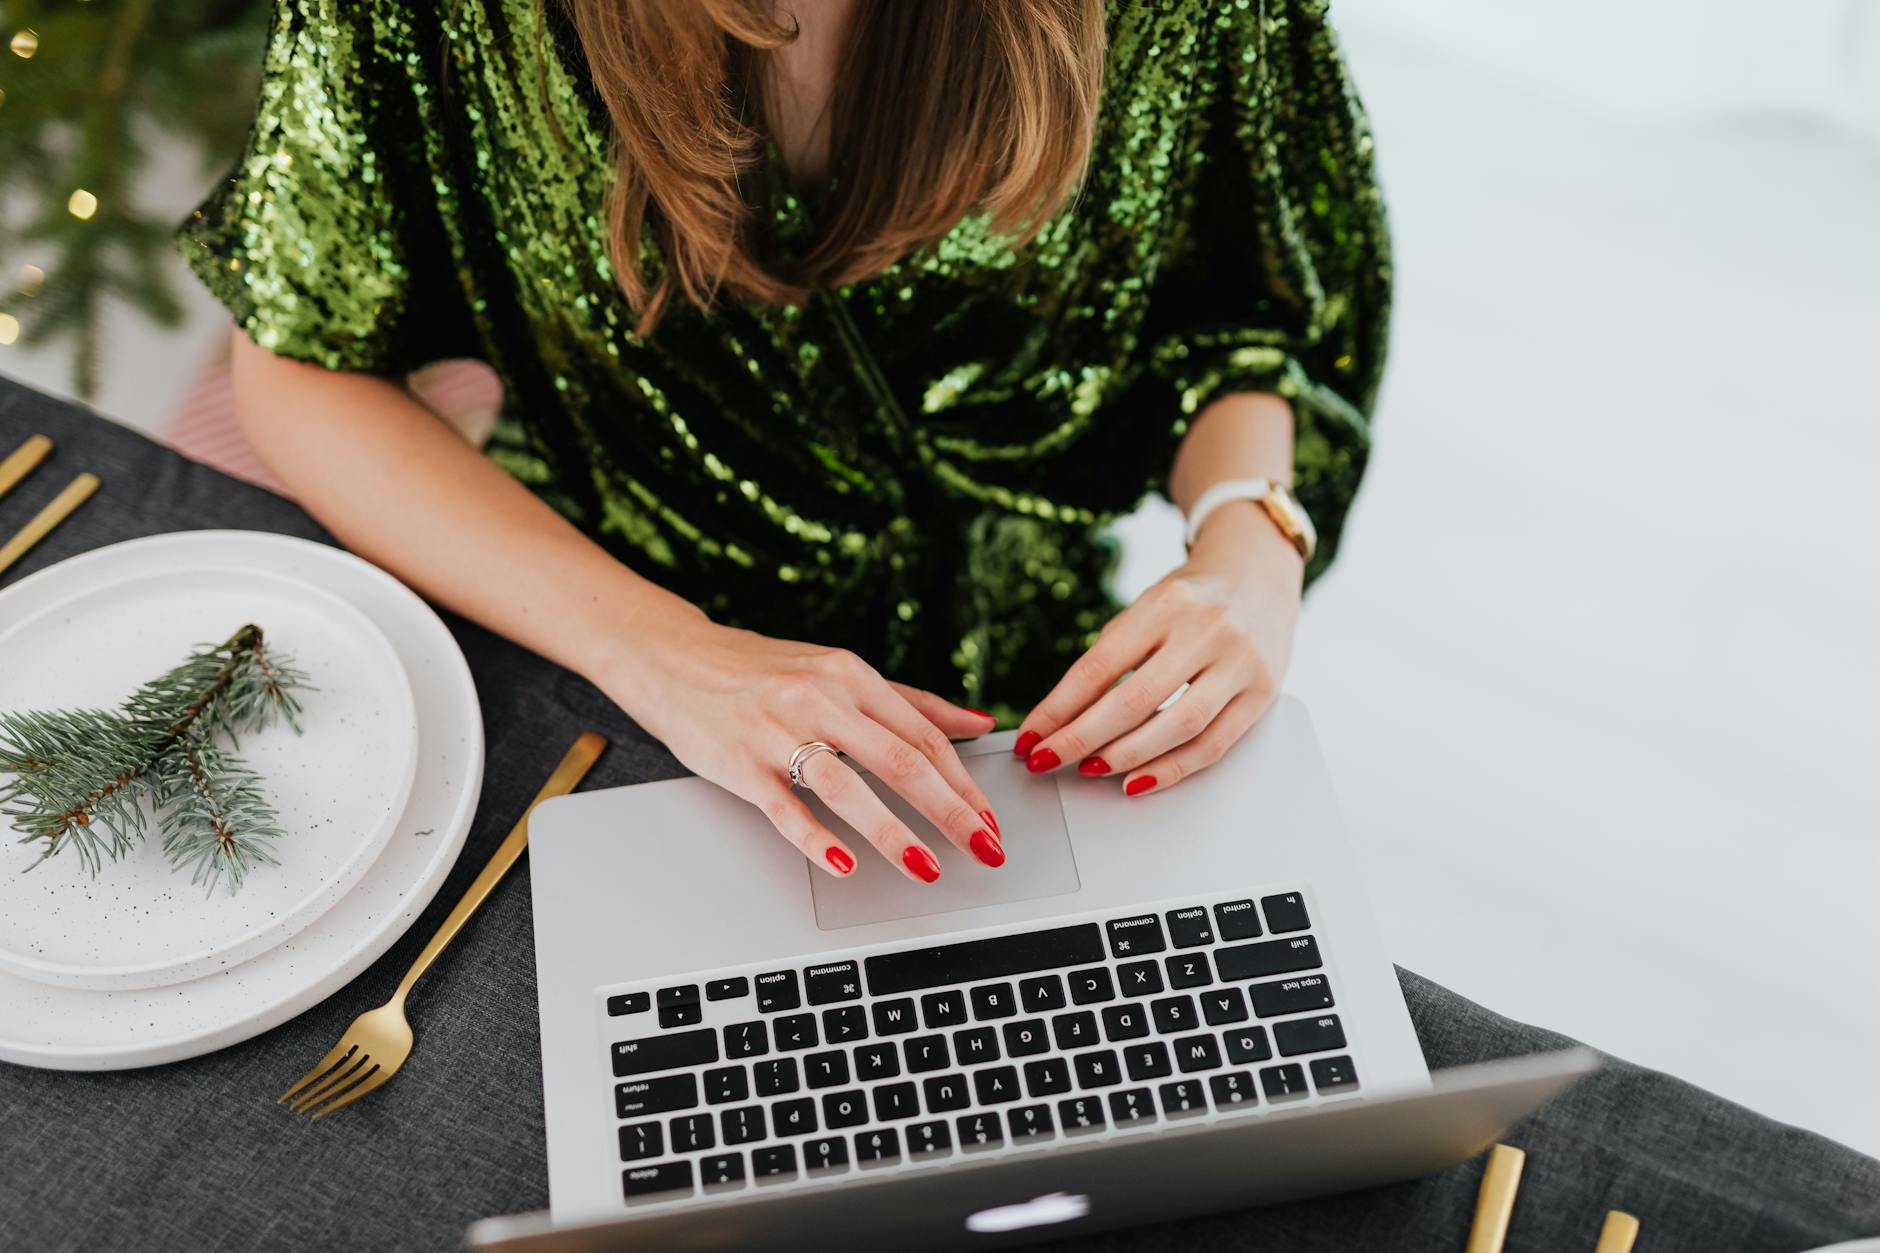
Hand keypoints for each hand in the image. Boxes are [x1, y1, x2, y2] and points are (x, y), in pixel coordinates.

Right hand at [594, 602, 1004, 881]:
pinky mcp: (741, 763)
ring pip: (849, 786)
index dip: (965, 783)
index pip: (925, 737)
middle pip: (901, 762)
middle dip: (951, 812)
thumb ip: (912, 702)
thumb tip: (980, 723)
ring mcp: (779, 731)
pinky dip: (818, 839)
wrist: (674, 659)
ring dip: (894, 832)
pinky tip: (846, 866)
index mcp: (853, 677)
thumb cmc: (763, 672)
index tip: (991, 821)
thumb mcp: (841, 674)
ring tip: (928, 867)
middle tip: (985, 850)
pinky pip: (785, 807)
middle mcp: (822, 699)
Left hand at [1014, 501, 1303, 794]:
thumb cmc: (1190, 599)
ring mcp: (1241, 662)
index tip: (1030, 738)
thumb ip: (1112, 656)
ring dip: (1126, 757)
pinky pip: (1214, 745)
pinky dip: (1172, 769)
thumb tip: (1063, 719)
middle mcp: (1208, 630)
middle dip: (1081, 739)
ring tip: (1090, 770)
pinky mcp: (1264, 693)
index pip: (1099, 666)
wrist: (1260, 576)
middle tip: (1047, 760)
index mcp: (1166, 603)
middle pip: (1134, 700)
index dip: (1058, 708)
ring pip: (1178, 727)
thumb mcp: (1147, 608)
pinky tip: (1137, 780)